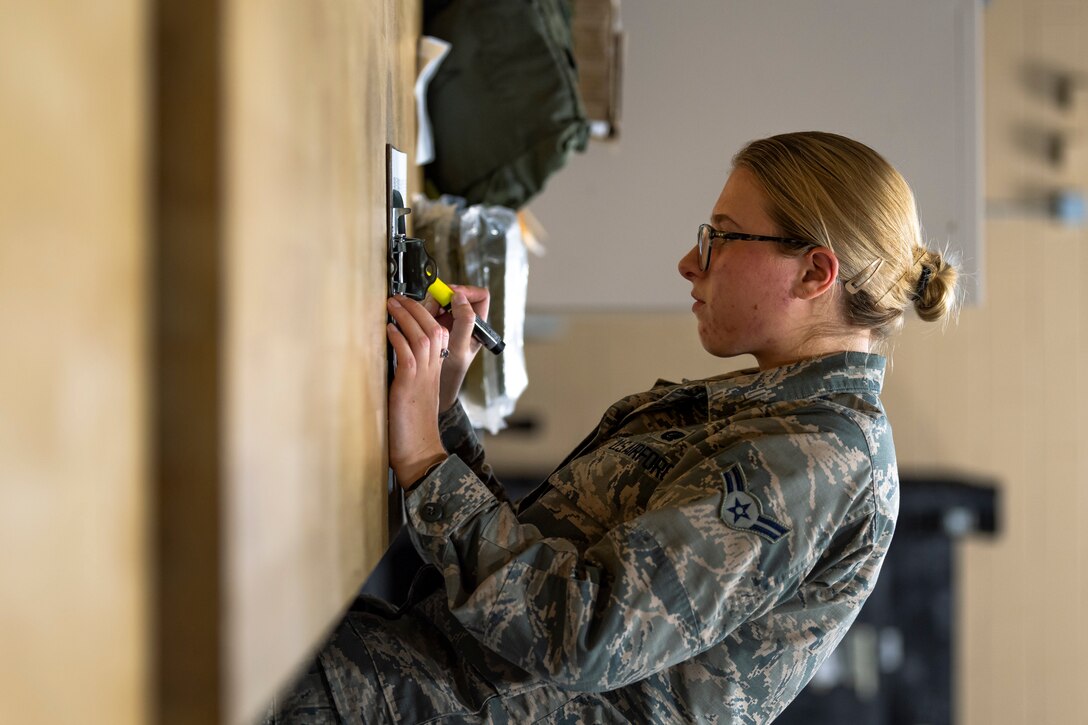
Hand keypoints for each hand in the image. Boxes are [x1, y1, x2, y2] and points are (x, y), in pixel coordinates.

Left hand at [386, 295, 448, 485]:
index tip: (412, 304)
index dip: (427, 316)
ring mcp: (423, 377)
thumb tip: (393, 358)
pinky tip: (388, 329)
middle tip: (398, 297)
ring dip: (406, 316)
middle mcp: (433, 372)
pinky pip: (408, 354)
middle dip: (416, 308)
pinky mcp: (409, 385)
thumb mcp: (413, 395)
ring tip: (393, 304)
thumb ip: (409, 376)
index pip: (439, 335)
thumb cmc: (411, 429)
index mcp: (434, 373)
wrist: (418, 452)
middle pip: (433, 329)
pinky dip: (398, 338)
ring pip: (423, 336)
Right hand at [422, 285, 490, 412]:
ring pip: (439, 300)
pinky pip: (428, 309)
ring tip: (421, 317)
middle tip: (432, 306)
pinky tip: (416, 322)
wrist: (435, 384)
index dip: (467, 291)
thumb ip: (464, 322)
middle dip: (441, 297)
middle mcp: (463, 319)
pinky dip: (421, 312)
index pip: (480, 296)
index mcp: (476, 324)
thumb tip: (459, 297)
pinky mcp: (433, 323)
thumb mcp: (460, 347)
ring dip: (429, 305)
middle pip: (455, 294)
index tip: (452, 294)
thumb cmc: (451, 371)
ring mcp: (448, 320)